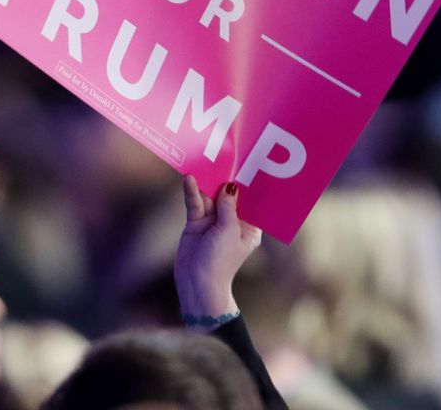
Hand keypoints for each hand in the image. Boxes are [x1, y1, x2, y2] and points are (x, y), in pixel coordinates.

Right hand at [174, 174, 262, 332]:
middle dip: (226, 180)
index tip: (248, 165)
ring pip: (210, 197)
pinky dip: (192, 192)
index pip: (251, 202)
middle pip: (229, 196)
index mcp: (249, 228)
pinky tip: (190, 179)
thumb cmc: (220, 261)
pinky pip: (195, 203)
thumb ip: (228, 207)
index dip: (248, 185)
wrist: (197, 283)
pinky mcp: (196, 223)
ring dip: (207, 183)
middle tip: (224, 157)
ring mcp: (213, 222)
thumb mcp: (229, 231)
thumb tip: (230, 186)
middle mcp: (232, 222)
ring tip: (204, 164)